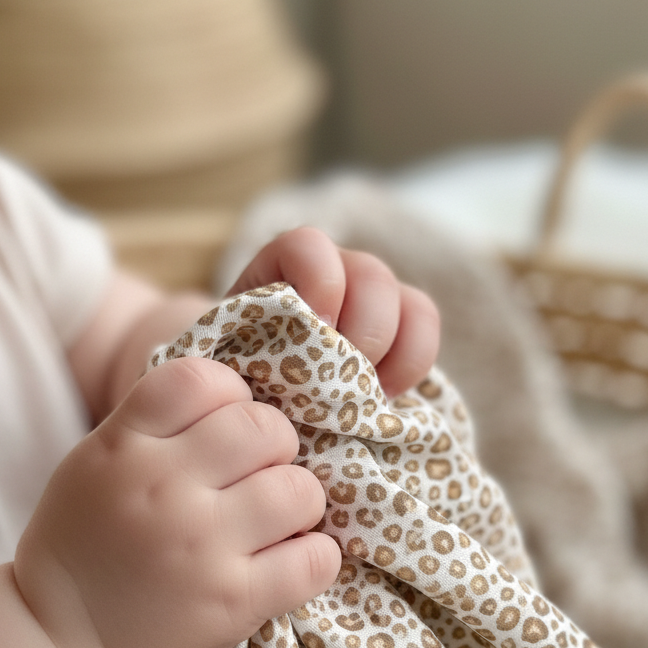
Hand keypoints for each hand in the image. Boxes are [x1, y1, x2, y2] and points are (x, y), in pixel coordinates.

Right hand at [14, 356, 340, 647]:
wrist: (63, 644)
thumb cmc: (87, 544)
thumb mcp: (96, 464)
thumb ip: (155, 426)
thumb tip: (239, 396)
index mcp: (124, 447)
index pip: (201, 381)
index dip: (230, 392)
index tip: (228, 419)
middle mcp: (163, 489)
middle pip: (263, 427)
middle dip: (275, 445)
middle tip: (260, 472)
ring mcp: (201, 547)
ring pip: (299, 490)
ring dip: (299, 501)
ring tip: (276, 519)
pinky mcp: (233, 601)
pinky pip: (315, 559)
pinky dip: (316, 556)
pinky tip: (293, 558)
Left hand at [227, 227, 439, 398]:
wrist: (255, 401)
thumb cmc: (231, 383)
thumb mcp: (221, 365)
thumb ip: (240, 352)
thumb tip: (256, 372)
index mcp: (281, 270)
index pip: (309, 245)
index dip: (321, 282)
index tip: (317, 329)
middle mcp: (333, 275)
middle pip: (371, 273)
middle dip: (364, 329)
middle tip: (342, 377)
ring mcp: (371, 302)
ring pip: (409, 301)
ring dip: (391, 350)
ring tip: (364, 393)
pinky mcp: (399, 333)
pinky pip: (425, 330)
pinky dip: (413, 363)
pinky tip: (386, 395)